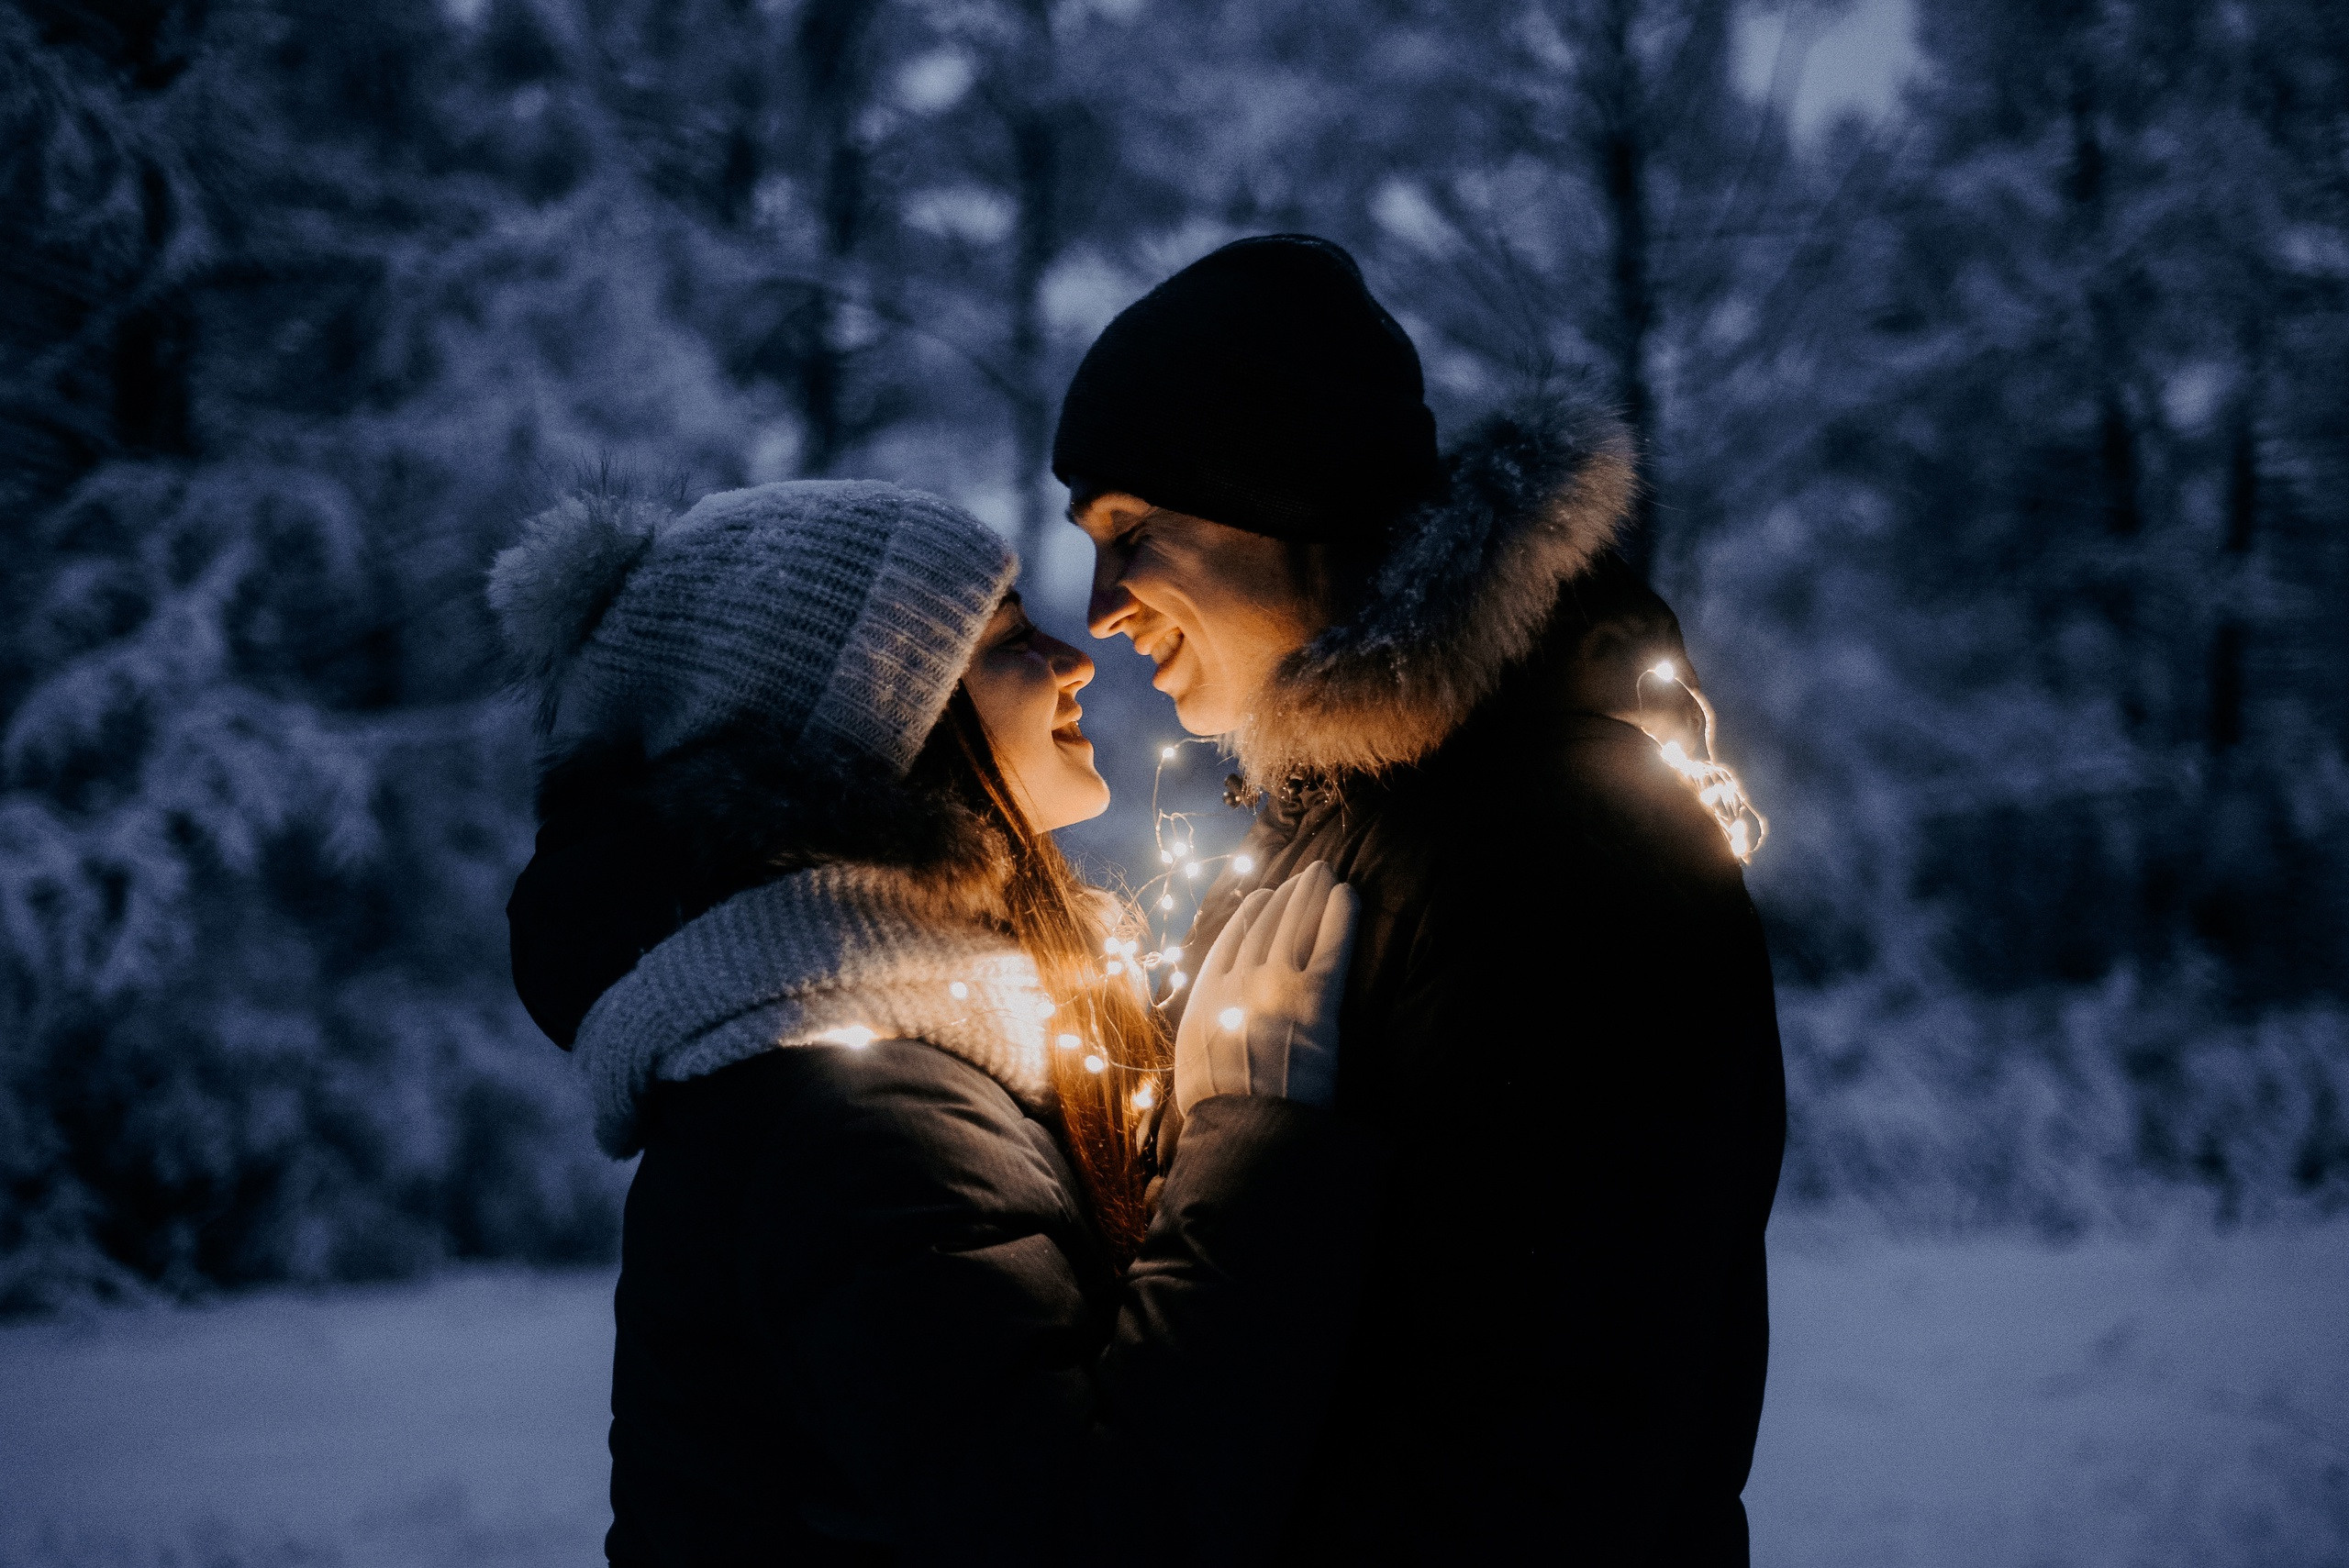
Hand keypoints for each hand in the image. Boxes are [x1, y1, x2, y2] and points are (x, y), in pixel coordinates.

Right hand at [1173, 861, 1358, 1113]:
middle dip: (1287, 896)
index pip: (1232, 938)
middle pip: (1267, 923)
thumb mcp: (1192, 1059)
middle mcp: (1241, 979)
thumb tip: (1207, 1021)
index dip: (1251, 913)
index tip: (1263, 897)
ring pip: (1296, 924)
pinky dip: (1340, 915)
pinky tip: (1347, 894)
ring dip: (1311, 894)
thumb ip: (1201, 1026)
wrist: (1246, 1125)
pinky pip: (1331, 944)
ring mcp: (1279, 983)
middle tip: (1303, 876)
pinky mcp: (1316, 996)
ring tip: (1323, 874)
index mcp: (1209, 993)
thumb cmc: (1219, 1105)